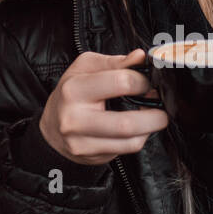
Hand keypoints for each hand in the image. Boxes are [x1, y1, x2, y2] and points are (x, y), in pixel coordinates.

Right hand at [39, 48, 166, 164]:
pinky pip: (127, 150)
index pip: (120, 83)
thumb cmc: (71, 93)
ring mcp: (82, 142)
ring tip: (152, 117)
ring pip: (131, 141)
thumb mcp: (85, 68)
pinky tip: (138, 129)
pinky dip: (140, 138)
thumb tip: (140, 57)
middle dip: (154, 115)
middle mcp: (75, 119)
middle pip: (127, 123)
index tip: (147, 82)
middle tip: (161, 107)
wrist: (51, 128)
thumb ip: (115, 62)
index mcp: (74, 89)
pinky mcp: (92, 156)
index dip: (142, 81)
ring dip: (150, 129)